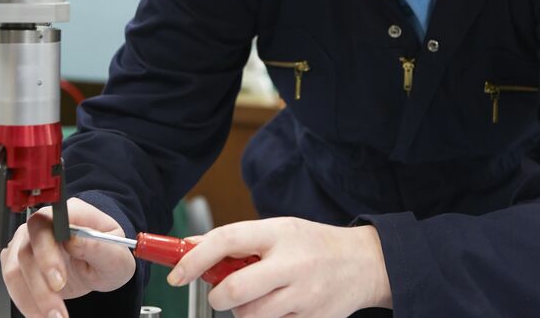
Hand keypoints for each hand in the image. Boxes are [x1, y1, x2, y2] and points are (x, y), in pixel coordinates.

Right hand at [1, 197, 136, 317]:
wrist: (102, 266)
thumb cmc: (110, 254)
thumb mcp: (116, 254)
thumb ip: (98, 246)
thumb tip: (74, 239)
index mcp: (70, 212)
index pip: (45, 224)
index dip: (46, 253)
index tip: (58, 282)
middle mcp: (45, 223)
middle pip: (26, 251)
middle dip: (41, 288)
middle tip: (57, 312)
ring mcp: (29, 241)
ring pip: (14, 270)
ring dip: (31, 300)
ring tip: (53, 317)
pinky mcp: (21, 261)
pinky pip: (12, 282)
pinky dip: (25, 302)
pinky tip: (42, 313)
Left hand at [167, 217, 391, 317]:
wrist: (363, 263)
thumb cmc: (313, 244)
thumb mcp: (279, 230)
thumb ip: (239, 240)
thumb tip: (193, 247)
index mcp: (279, 233)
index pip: (227, 240)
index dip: (194, 259)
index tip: (176, 274)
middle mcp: (292, 264)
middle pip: (235, 291)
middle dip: (218, 297)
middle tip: (222, 291)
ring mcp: (304, 297)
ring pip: (250, 316)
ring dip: (244, 310)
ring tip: (263, 294)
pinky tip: (282, 304)